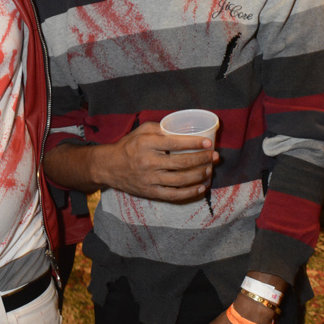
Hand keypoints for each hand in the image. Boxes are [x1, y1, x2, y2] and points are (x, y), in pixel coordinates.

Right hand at [100, 122, 217, 201]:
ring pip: (180, 180)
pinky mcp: (150, 192)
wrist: (109, 167)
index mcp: (146, 144)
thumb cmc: (128, 146)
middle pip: (181, 163)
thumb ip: (160, 128)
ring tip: (209, 170)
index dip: (194, 143)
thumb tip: (183, 128)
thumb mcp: (141, 131)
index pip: (175, 143)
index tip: (208, 143)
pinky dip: (190, 192)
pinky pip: (174, 195)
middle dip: (202, 159)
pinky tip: (200, 187)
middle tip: (214, 156)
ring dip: (199, 175)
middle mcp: (148, 162)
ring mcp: (149, 179)